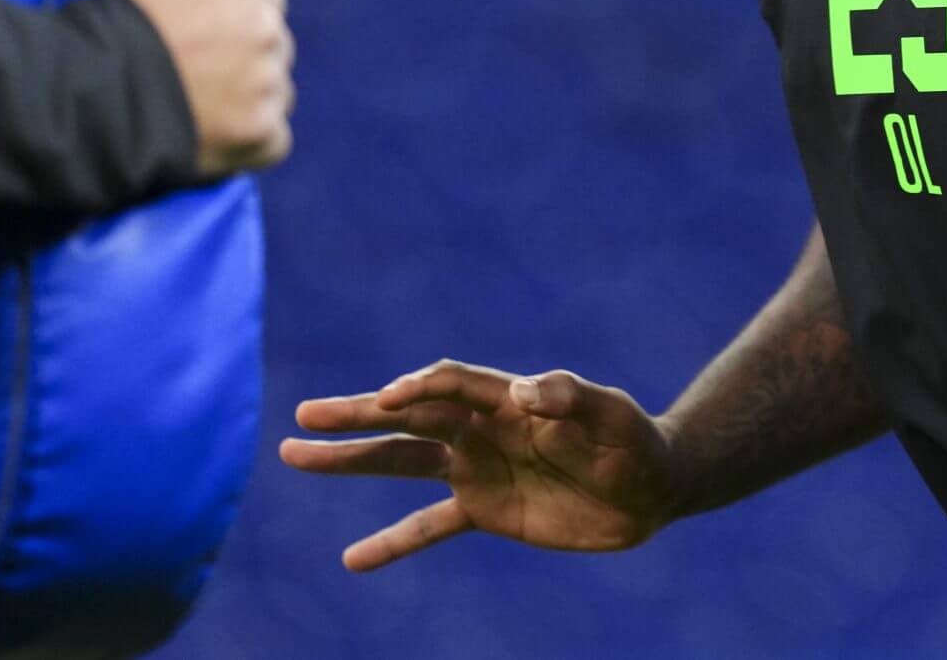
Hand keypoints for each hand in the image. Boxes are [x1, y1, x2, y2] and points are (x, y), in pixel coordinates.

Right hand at [114, 0, 294, 172]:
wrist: (97, 87)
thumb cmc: (133, 15)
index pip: (265, 2)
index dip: (225, 18)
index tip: (191, 29)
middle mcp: (270, 30)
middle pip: (274, 47)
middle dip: (242, 57)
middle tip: (190, 66)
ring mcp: (266, 84)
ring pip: (276, 91)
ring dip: (249, 99)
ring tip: (197, 99)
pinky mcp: (259, 132)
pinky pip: (273, 138)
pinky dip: (250, 140)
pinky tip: (212, 129)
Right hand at [281, 361, 685, 570]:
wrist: (650, 489)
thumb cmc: (634, 441)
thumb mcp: (612, 415)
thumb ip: (570, 398)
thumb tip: (524, 392)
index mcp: (507, 399)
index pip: (450, 386)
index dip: (419, 389)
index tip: (388, 401)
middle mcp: (481, 428)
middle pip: (408, 417)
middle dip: (356, 415)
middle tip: (304, 416)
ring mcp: (478, 468)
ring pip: (402, 462)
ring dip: (352, 460)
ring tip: (295, 455)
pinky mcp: (485, 510)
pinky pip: (429, 526)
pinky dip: (392, 542)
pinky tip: (351, 559)